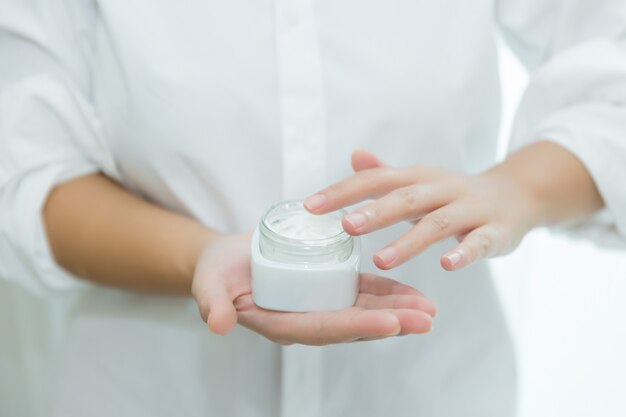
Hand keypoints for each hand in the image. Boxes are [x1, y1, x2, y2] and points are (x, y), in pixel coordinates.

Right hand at [191, 233, 435, 344]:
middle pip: (352, 324)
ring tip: (430, 310)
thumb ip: (214, 302)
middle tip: (426, 320)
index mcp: (281, 322)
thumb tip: (219, 324)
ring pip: (363, 311)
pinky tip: (412, 294)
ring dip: (397, 310)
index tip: (389, 324)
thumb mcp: (210, 283)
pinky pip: (360, 294)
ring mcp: (320, 305)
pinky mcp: (328, 288)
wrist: (229, 260)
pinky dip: (386, 293)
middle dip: (391, 323)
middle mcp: (306, 319)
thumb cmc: (218, 271)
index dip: (356, 326)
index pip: (323, 327)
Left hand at [303, 149, 544, 270]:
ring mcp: (470, 209)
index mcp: (418, 177)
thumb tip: (354, 155)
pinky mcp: (495, 231)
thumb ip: (386, 173)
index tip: (310, 207)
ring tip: (380, 259)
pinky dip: (464, 253)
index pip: (376, 180)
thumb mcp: (420, 180)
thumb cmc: (454, 193)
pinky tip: (445, 265)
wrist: (516, 195)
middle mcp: (442, 188)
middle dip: (375, 211)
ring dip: (409, 240)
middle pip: (405, 198)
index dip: (343, 191)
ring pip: (437, 223)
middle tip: (346, 227)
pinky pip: (480, 242)